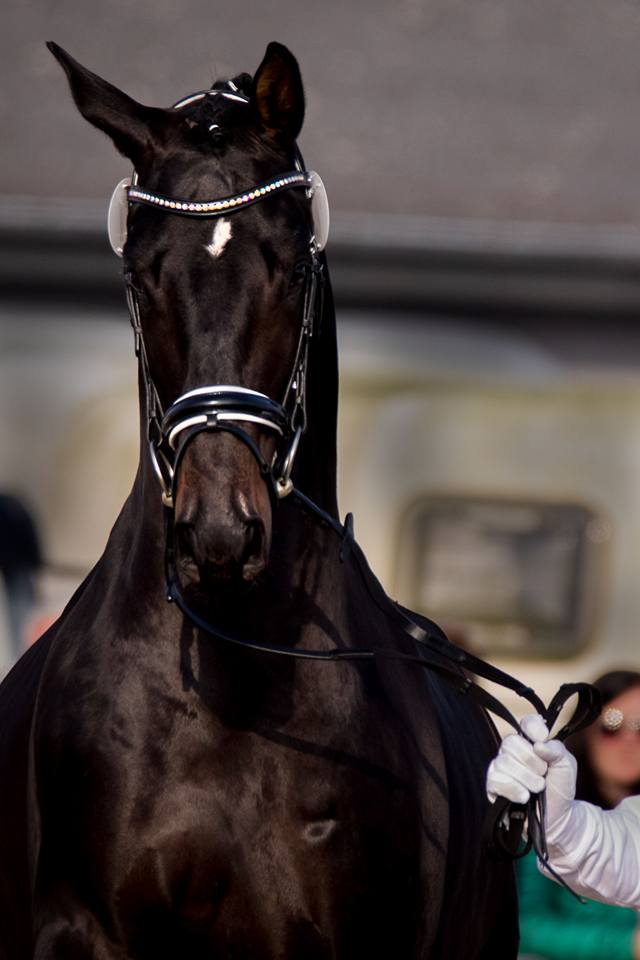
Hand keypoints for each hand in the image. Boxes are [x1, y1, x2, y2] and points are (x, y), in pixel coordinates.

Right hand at [486, 714, 577, 838]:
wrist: (557, 819)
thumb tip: (539, 744)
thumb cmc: (560, 790)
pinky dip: (514, 789)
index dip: (533, 728)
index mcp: (531, 742)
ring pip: (504, 762)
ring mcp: (501, 768)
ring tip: (537, 789)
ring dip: (526, 778)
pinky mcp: (493, 786)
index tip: (542, 739)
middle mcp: (513, 752)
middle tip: (543, 774)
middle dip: (532, 762)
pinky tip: (525, 797)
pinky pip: (496, 780)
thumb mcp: (567, 767)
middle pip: (511, 742)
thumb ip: (557, 751)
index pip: (526, 723)